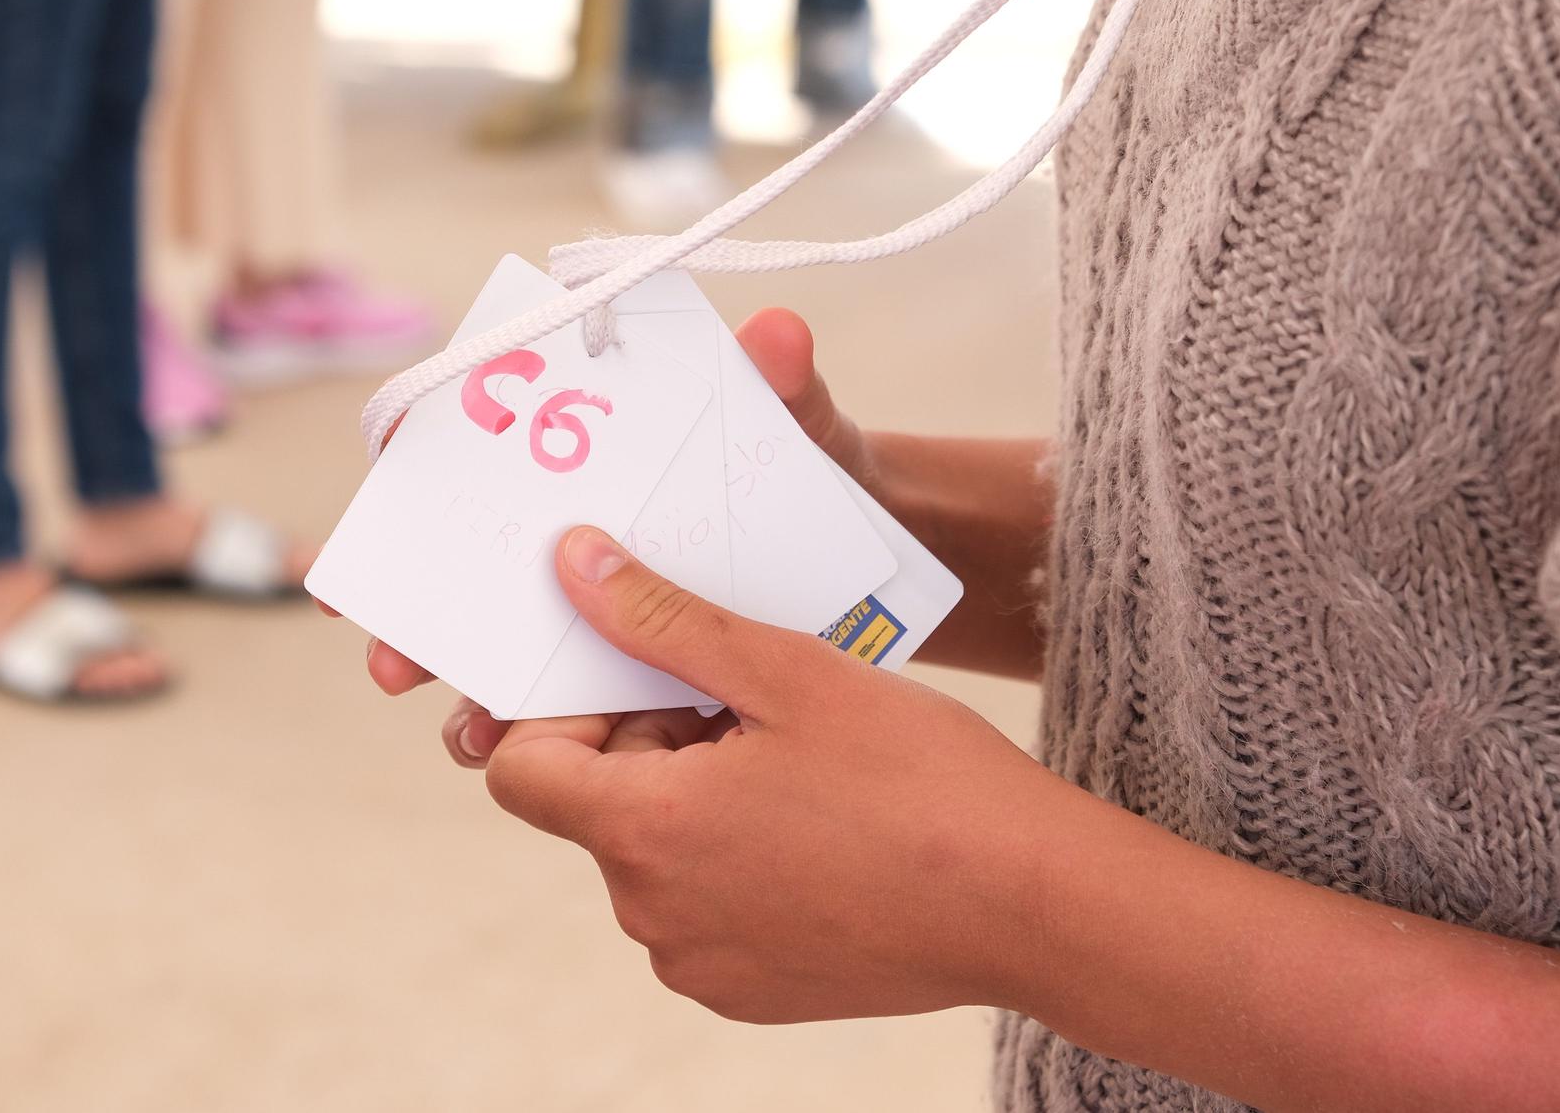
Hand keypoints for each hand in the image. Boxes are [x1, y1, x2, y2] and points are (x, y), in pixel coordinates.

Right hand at [350, 307, 890, 765]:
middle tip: (396, 665)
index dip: (422, 446)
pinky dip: (536, 729)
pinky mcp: (624, 667)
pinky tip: (526, 754)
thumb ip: (788, 387)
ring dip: (468, 691)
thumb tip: (780, 333)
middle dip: (420, 616)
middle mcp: (570, 526)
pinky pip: (562, 703)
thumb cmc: (819, 471)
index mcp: (591, 445)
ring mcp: (591, 604)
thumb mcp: (804, 428)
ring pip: (503, 648)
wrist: (873, 555)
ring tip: (472, 733)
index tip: (393, 471)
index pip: (480, 435)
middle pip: (467, 563)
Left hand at [482, 524, 1073, 1023]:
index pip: (523, 771)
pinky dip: (736, 859)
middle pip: (596, 806)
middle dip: (651, 743)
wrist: (1036, 907)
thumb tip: (574, 565)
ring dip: (697, 799)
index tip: (642, 679)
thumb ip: (662, 619)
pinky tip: (819, 825)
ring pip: (654, 856)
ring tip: (797, 763)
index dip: (562, 713)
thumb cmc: (919, 781)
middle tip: (749, 703)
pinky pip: (703, 909)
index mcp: (645, 833)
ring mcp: (700, 966)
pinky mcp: (750, 994)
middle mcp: (653, 916)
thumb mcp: (785, 670)